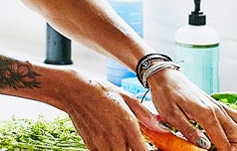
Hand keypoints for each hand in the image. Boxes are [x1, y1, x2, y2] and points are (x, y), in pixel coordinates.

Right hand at [46, 71, 160, 150]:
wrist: (75, 92)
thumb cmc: (101, 91)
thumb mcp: (127, 97)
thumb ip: (145, 115)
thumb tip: (161, 128)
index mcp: (128, 126)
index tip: (150, 149)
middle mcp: (115, 138)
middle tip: (134, 145)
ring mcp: (102, 144)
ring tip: (121, 142)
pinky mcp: (91, 146)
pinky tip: (110, 142)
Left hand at [143, 69, 236, 149]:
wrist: (165, 76)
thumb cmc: (166, 94)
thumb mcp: (171, 115)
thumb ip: (189, 131)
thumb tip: (205, 146)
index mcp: (206, 114)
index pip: (224, 141)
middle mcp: (218, 110)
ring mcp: (220, 107)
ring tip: (235, 149)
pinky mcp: (219, 105)